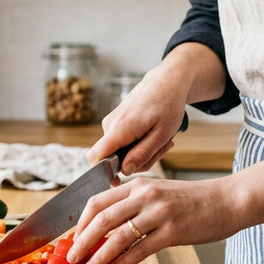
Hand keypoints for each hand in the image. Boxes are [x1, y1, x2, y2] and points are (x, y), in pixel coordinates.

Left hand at [66, 176, 237, 263]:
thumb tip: (110, 226)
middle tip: (72, 256)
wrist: (228, 200)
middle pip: (102, 218)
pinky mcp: (173, 231)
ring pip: (118, 236)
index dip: (81, 221)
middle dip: (82, 240)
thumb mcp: (160, 193)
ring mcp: (159, 213)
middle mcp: (145, 196)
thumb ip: (136, 203)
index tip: (74, 236)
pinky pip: (140, 249)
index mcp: (138, 185)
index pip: (98, 200)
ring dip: (99, 255)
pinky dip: (123, 261)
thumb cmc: (194, 200)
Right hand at [87, 42, 224, 174]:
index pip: (96, 157)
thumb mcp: (162, 134)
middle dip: (136, 162)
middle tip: (161, 150)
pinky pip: (122, 142)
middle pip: (112, 158)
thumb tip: (124, 171)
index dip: (102, 173)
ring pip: (119, 151)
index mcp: (120, 128)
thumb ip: (142, 154)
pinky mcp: (115, 122)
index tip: (117, 182)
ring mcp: (111, 123)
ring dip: (140, 152)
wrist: (166, 82)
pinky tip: (152, 134)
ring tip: (161, 139)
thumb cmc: (167, 105)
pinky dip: (138, 143)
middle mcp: (110, 125)